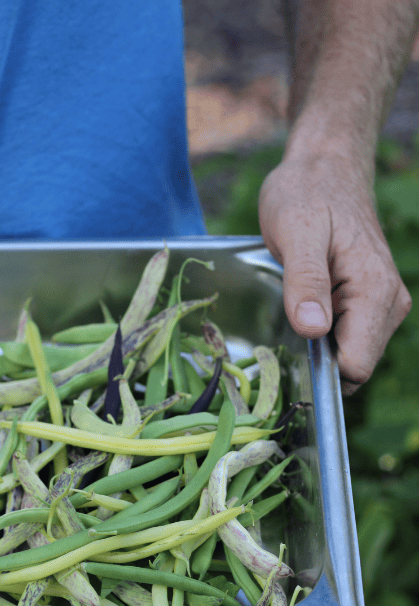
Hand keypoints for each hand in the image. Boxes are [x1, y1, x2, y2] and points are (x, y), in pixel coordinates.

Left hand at [258, 151, 411, 394]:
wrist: (326, 167)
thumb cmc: (308, 193)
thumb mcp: (297, 232)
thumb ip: (306, 281)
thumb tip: (313, 330)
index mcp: (375, 292)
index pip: (356, 365)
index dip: (322, 370)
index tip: (289, 353)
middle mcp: (388, 304)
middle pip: (353, 366)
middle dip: (318, 360)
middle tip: (285, 326)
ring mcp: (382, 304)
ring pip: (350, 355)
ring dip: (319, 347)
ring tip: (294, 310)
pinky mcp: (369, 303)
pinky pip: (347, 338)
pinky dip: (323, 335)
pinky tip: (303, 309)